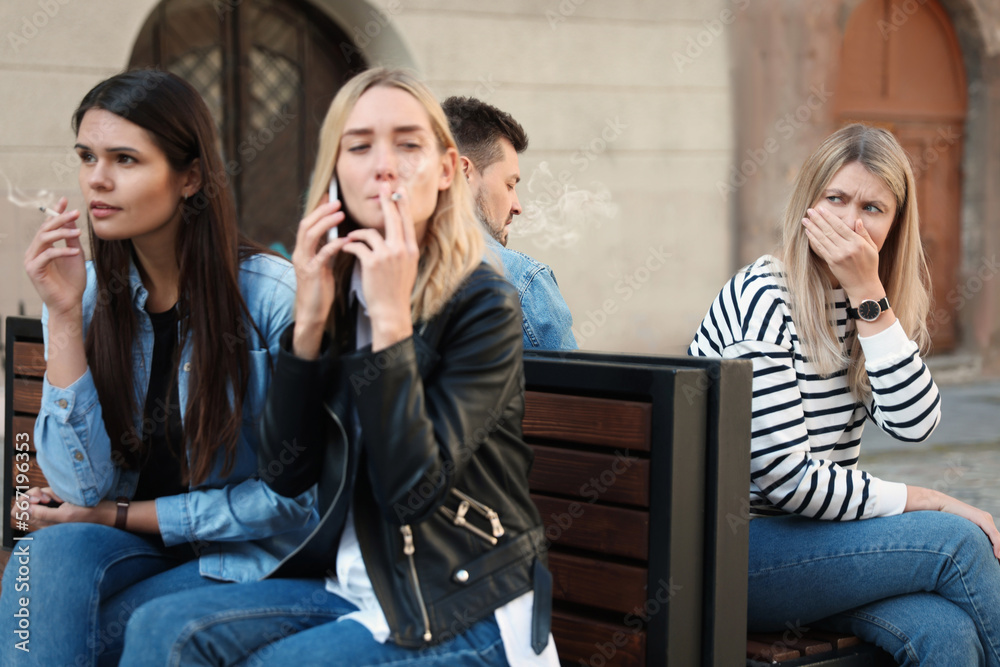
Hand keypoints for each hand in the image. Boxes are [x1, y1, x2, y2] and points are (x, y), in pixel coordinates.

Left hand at [10, 487, 108, 529]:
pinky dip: (53, 492)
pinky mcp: (57, 503)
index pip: (19, 511)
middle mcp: (43, 517)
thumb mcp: (65, 515)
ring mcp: (50, 509)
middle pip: (26, 501)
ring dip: (47, 492)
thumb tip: (25, 509)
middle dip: (36, 495)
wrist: (105, 512)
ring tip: (59, 498)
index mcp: (42, 523)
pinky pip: (48, 493)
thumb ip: (43, 513)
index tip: (38, 500)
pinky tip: (63, 497)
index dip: (25, 502)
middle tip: (48, 498)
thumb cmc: (87, 515)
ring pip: (37, 495)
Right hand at [23, 198, 84, 317]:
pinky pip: (47, 255)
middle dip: (60, 219)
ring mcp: (31, 260)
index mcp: (42, 247)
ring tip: (78, 233)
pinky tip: (75, 252)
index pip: (47, 225)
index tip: (65, 200)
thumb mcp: (75, 254)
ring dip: (61, 233)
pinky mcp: (33, 270)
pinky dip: (62, 251)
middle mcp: (34, 251)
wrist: (70, 302)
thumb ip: (71, 238)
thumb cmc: (73, 280)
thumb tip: (71, 219)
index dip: (55, 212)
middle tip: (75, 213)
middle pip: (44, 229)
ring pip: (43, 239)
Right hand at [290, 195, 348, 358]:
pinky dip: (332, 245)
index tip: (330, 197)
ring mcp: (304, 263)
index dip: (318, 210)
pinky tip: (345, 240)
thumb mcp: (325, 265)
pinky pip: (321, 255)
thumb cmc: (321, 289)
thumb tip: (341, 236)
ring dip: (325, 223)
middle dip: (321, 211)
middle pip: (306, 225)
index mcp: (303, 251)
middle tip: (336, 201)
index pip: (308, 224)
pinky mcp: (311, 274)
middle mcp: (300, 254)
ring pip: (310, 236)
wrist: (313, 313)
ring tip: (340, 214)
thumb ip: (329, 250)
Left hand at [341, 182, 418, 350]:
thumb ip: (402, 250)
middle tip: (383, 187)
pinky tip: (346, 248)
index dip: (402, 204)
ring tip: (350, 237)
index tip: (399, 190)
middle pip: (393, 218)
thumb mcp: (406, 268)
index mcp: (411, 249)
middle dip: (387, 200)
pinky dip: (350, 245)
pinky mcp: (372, 262)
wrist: (391, 311)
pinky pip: (358, 245)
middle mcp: (402, 249)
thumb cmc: (396, 291)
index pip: (407, 221)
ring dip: (357, 233)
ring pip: (370, 232)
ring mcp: (388, 255)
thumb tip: (395, 236)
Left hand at [801, 206, 881, 300]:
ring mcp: (838, 255)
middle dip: (818, 219)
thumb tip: (857, 220)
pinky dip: (813, 239)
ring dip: (812, 228)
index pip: (840, 226)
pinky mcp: (832, 262)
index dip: (829, 217)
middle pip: (829, 230)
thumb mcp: (872, 248)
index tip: (821, 209)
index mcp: (857, 242)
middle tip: (809, 211)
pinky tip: (808, 233)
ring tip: (805, 220)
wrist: (863, 285)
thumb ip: (864, 234)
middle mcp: (847, 248)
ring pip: (823, 238)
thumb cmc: (869, 266)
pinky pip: (821, 248)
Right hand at [906, 486, 999, 559]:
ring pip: (998, 539)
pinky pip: (994, 535)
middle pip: (998, 540)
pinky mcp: (982, 518)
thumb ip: (965, 541)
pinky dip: (997, 546)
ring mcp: (985, 518)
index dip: (997, 551)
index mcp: (982, 524)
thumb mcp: (958, 533)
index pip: (994, 541)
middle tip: (999, 565)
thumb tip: (965, 557)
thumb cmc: (943, 519)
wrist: (938, 504)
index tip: (997, 564)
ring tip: (999, 563)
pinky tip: (997, 555)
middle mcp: (986, 520)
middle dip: (999, 553)